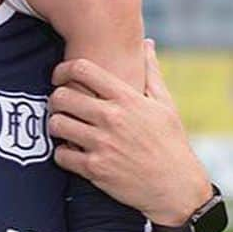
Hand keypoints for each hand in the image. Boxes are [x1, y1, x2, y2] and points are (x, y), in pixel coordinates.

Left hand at [48, 41, 211, 224]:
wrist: (177, 188)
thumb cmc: (171, 143)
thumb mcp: (165, 104)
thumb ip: (151, 72)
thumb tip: (146, 43)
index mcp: (126, 98)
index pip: (82, 69)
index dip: (63, 69)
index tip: (60, 76)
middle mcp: (111, 118)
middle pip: (61, 96)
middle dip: (55, 98)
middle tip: (59, 104)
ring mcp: (102, 144)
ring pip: (56, 124)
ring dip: (55, 124)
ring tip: (63, 126)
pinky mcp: (95, 170)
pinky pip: (61, 155)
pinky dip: (61, 153)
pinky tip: (70, 151)